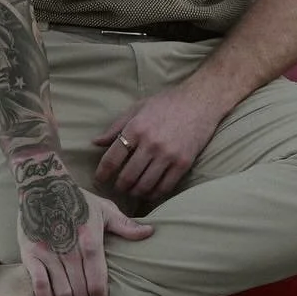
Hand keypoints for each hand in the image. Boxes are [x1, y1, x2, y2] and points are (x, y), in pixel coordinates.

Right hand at [16, 166, 153, 295]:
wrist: (41, 184)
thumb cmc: (76, 198)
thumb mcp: (104, 209)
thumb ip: (125, 225)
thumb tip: (149, 233)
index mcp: (91, 241)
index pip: (98, 283)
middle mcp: (70, 250)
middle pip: (81, 293)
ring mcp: (48, 253)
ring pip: (61, 294)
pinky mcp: (29, 254)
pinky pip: (38, 286)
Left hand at [92, 82, 224, 205]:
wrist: (201, 101)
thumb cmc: (167, 102)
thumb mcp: (138, 108)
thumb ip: (116, 127)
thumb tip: (95, 143)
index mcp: (136, 128)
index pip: (112, 158)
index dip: (102, 173)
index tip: (99, 179)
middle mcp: (151, 144)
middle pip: (127, 176)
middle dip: (119, 186)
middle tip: (117, 187)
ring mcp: (168, 155)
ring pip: (145, 185)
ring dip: (135, 192)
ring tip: (132, 190)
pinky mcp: (183, 163)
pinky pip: (165, 187)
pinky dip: (154, 194)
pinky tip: (150, 192)